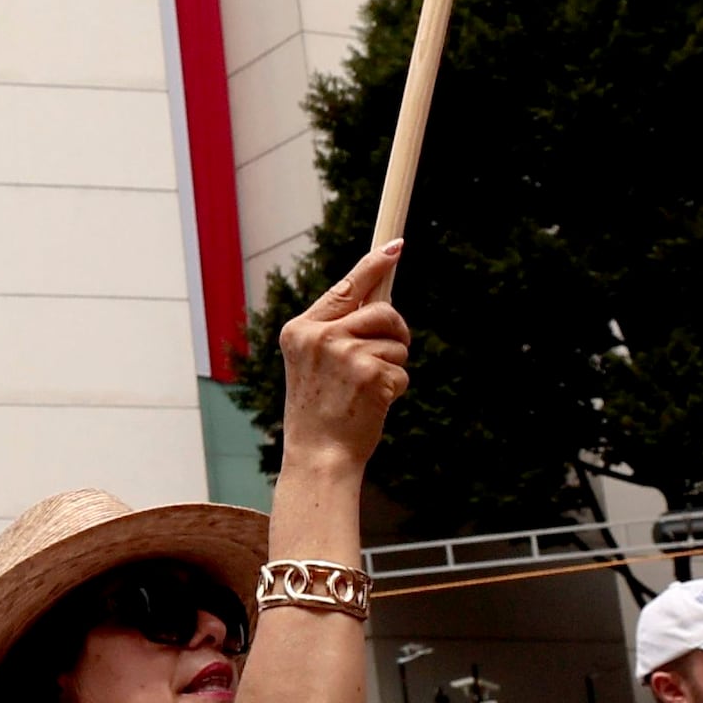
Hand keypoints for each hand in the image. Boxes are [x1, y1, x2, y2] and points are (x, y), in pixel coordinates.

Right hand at [273, 242, 408, 472]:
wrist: (318, 456)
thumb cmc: (319, 412)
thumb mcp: (314, 363)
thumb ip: (336, 331)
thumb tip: (379, 301)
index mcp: (300, 329)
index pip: (345, 288)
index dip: (374, 265)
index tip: (396, 246)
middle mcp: (320, 336)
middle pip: (383, 310)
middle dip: (395, 331)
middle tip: (386, 356)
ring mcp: (345, 354)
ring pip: (396, 341)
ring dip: (393, 365)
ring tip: (367, 390)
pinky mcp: (370, 373)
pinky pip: (402, 369)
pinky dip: (396, 389)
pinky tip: (372, 405)